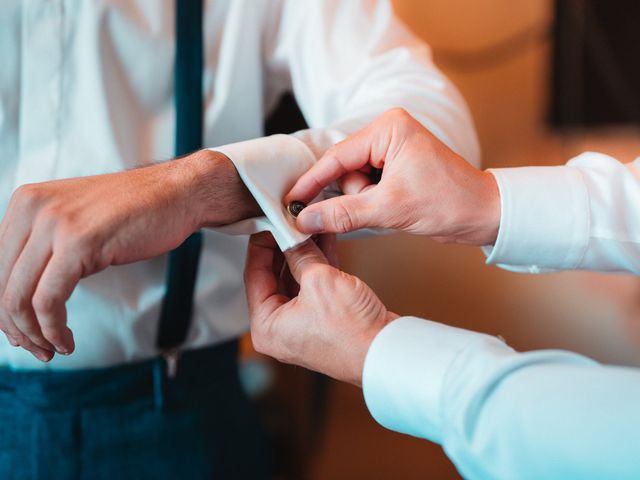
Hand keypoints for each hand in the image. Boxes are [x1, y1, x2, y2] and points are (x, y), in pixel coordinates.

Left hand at [0, 150, 259, 360]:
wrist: (177, 193)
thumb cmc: (135, 211)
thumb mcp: (77, 221)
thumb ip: (46, 247)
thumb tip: (22, 298)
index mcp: (26, 202)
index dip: (3, 309)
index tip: (22, 332)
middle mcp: (33, 209)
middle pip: (1, 285)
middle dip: (16, 328)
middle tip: (36, 349)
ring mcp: (55, 223)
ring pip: (18, 297)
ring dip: (34, 334)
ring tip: (53, 348)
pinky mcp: (79, 242)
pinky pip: (49, 300)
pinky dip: (53, 329)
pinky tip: (67, 340)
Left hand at [244, 232, 397, 385]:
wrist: (386, 351)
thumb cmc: (351, 332)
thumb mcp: (319, 281)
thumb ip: (300, 254)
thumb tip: (291, 234)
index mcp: (266, 326)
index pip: (254, 274)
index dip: (261, 244)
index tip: (268, 221)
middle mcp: (280, 328)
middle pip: (274, 276)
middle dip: (286, 245)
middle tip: (290, 220)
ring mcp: (302, 324)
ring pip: (297, 279)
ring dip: (305, 252)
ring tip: (309, 224)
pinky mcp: (323, 319)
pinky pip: (315, 286)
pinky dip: (319, 264)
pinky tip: (324, 239)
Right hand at [286, 108, 500, 245]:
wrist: (483, 215)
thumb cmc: (449, 202)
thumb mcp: (389, 209)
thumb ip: (342, 213)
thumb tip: (306, 219)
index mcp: (388, 129)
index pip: (337, 156)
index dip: (312, 181)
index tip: (291, 200)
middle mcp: (389, 132)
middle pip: (344, 169)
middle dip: (352, 195)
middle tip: (373, 209)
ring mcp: (392, 150)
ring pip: (353, 181)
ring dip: (364, 202)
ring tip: (391, 209)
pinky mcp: (396, 167)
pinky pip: (367, 186)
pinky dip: (370, 203)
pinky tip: (389, 209)